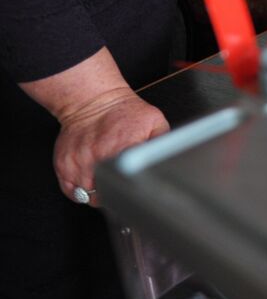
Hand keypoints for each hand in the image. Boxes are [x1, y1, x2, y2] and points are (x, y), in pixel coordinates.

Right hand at [53, 90, 168, 205]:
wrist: (92, 101)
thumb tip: (170, 161)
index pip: (129, 182)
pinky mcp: (64, 165)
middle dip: (115, 193)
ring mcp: (79, 163)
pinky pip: (71, 192)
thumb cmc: (124, 112)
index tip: (134, 188)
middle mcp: (99, 158)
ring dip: (98, 193)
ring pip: (88, 197)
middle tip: (120, 182)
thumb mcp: (154, 122)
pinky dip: (80, 192)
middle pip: (108, 194)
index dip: (133, 190)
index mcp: (124, 148)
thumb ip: (163, 143)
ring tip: (106, 178)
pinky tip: (91, 180)